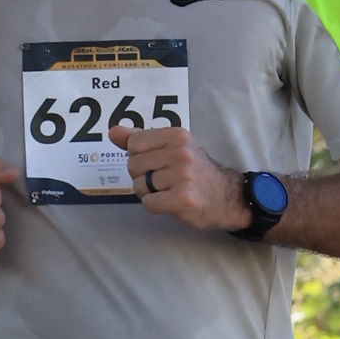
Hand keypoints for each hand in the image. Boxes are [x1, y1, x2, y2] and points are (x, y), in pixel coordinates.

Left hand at [114, 124, 253, 232]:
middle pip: (133, 166)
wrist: (226, 196)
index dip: (139, 157)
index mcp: (176, 136)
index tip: (155, 163)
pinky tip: (170, 202)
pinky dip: (155, 206)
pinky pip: (149, 203)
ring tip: (168, 191)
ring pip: (140, 186)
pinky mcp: (181, 199)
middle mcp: (179, 153)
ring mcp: (181, 176)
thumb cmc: (196, 171)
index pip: (134, 144)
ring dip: (149, 193)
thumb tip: (113, 132)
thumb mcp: (173, 147)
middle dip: (142, 177)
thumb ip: (141, 139)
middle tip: (163, 180)